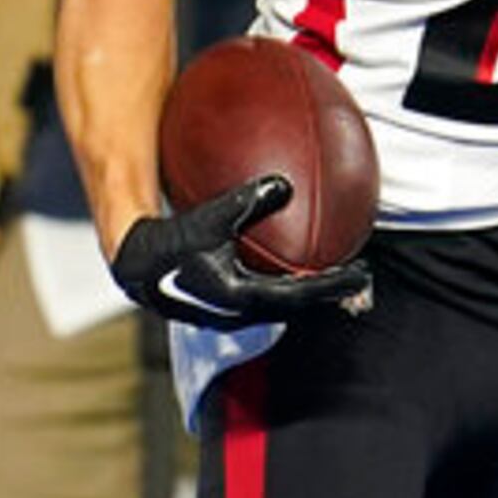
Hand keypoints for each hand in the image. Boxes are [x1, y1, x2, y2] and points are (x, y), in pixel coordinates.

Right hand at [111, 174, 372, 330]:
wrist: (134, 263)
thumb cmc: (169, 239)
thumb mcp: (208, 217)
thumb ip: (245, 201)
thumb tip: (284, 184)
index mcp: (240, 297)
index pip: (300, 295)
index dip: (334, 285)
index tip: (363, 273)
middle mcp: (240, 313)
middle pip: (297, 305)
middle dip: (328, 291)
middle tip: (360, 274)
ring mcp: (231, 313)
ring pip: (282, 303)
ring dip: (309, 290)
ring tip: (336, 271)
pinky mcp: (223, 305)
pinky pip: (266, 292)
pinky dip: (286, 280)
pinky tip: (294, 257)